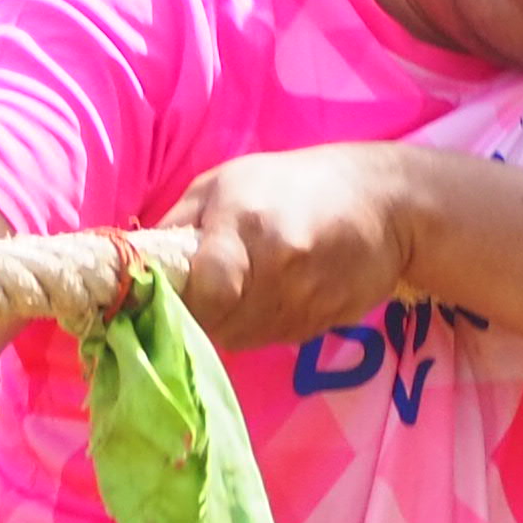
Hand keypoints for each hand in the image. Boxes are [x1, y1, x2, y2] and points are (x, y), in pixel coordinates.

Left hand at [170, 143, 423, 351]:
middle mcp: (277, 266)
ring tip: (244, 287)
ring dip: (232, 323)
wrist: (387, 202)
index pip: (203, 294)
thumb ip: (179, 225)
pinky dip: (264, 325)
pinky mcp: (325, 322)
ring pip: (244, 339)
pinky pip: (275, 340)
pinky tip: (276, 294)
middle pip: (219, 325)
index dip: (180, 303)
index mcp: (244, 225)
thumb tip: (134, 267)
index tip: (171, 294)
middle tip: (204, 292)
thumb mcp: (226, 182)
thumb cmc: (293, 183)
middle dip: (202, 315)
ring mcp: (306, 299)